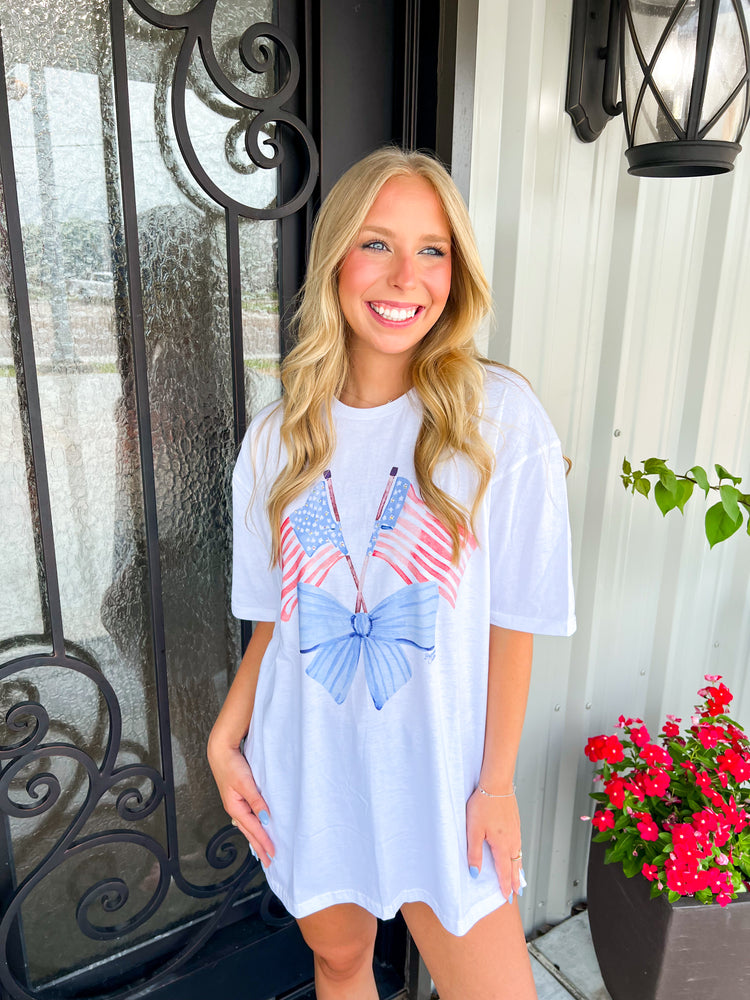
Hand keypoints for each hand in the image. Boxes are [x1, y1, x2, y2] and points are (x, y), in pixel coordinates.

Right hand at [207, 740, 274, 866]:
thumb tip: (266, 819)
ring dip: (256, 838)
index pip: (253, 829)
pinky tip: (258, 828)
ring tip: (264, 851)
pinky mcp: (238, 797)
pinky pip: (247, 817)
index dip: (264, 842)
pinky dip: (254, 826)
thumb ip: (257, 801)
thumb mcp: (246, 783)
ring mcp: (236, 804)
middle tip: (269, 861)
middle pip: (249, 832)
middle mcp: (235, 808)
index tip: (274, 853)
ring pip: (248, 826)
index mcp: (235, 807)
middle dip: (259, 847)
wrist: (221, 750)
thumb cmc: (231, 765)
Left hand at [466, 787, 523, 901]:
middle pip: (515, 866)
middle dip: (515, 881)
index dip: (505, 885)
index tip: (507, 897)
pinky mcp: (515, 823)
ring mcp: (516, 831)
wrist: (496, 784)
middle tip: (516, 893)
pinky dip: (518, 855)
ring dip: (518, 869)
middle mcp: (512, 840)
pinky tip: (516, 854)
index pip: (504, 871)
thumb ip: (474, 853)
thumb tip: (475, 873)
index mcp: (502, 845)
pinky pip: (519, 845)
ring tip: (518, 878)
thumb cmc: (484, 804)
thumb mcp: (473, 830)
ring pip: (518, 855)